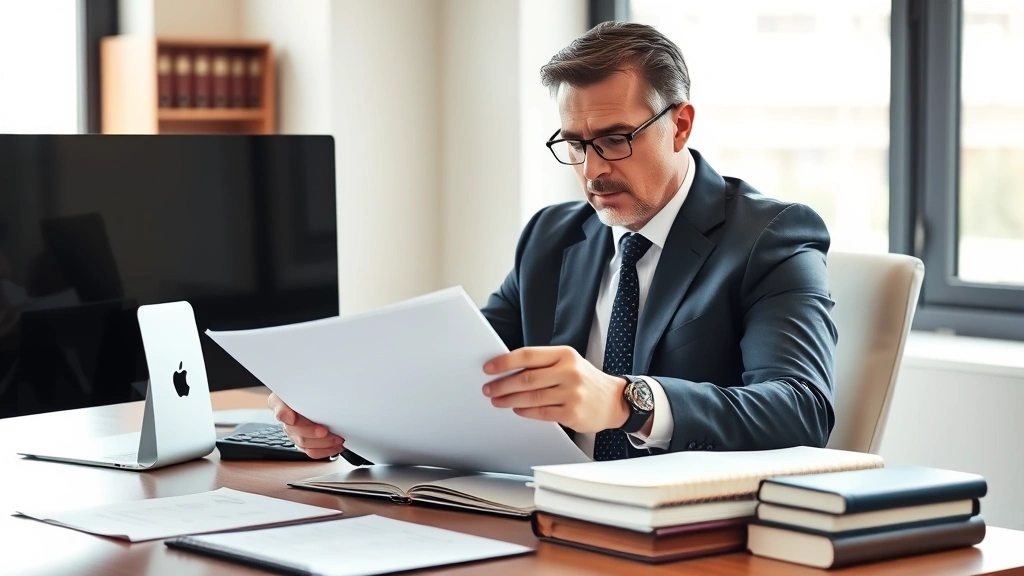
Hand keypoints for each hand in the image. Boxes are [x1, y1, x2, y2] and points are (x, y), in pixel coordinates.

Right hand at [268, 393, 345, 458]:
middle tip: (324, 430)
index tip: (291, 418)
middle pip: (293, 430)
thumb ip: (299, 387)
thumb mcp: (302, 382)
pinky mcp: (305, 442)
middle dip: (310, 432)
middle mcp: (286, 419)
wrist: (313, 394)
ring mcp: (294, 432)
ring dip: (323, 443)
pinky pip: (311, 451)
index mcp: (280, 402)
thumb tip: (291, 407)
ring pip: (304, 443)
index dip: (284, 414)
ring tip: (337, 439)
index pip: (278, 408)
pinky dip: (325, 450)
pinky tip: (335, 446)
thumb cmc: (307, 387)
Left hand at [482, 346, 629, 432]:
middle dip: (502, 384)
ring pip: (531, 397)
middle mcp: (569, 372)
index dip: (504, 362)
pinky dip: (525, 411)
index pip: (528, 355)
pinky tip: (516, 410)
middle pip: (526, 378)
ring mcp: (572, 393)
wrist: (615, 401)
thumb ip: (543, 364)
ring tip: (497, 400)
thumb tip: (508, 370)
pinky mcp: (572, 413)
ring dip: (509, 400)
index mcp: (565, 354)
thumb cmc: (585, 380)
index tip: (488, 368)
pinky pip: (541, 412)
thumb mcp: (569, 363)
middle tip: (488, 388)